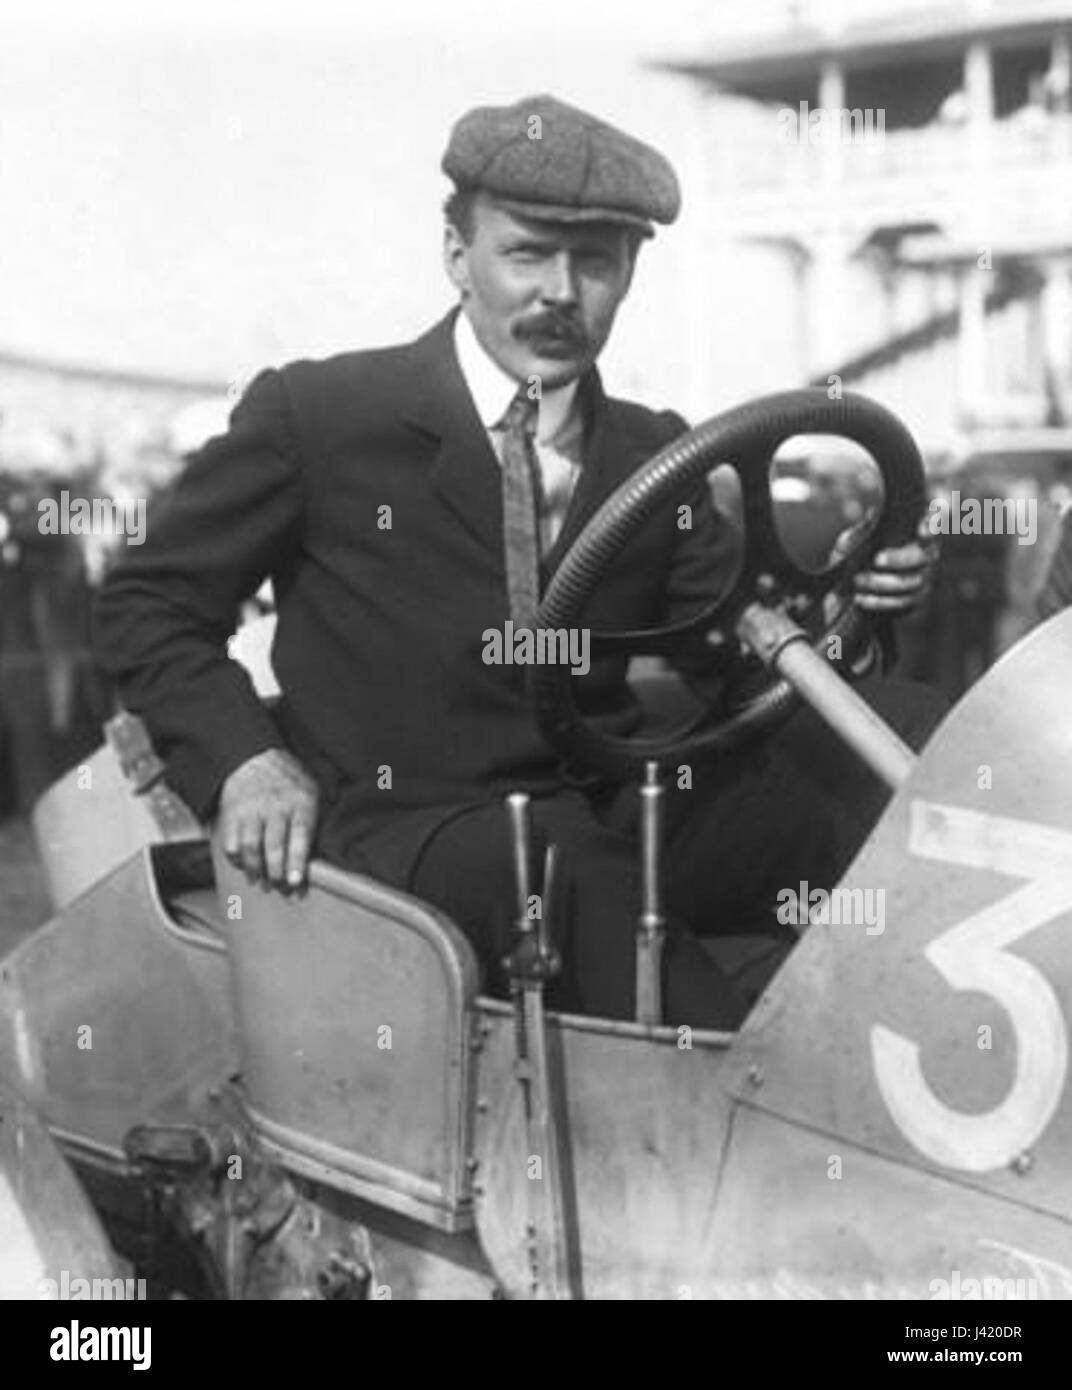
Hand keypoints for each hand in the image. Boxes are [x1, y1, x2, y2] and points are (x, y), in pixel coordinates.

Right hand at [218, 748, 318, 888]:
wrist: (255, 759)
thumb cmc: (289, 782)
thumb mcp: (311, 792)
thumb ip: (313, 821)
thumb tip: (318, 858)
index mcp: (301, 802)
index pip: (300, 836)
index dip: (297, 861)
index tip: (295, 882)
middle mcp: (276, 806)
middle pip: (274, 846)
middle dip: (276, 873)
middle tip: (279, 887)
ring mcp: (252, 809)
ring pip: (251, 847)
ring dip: (255, 870)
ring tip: (259, 880)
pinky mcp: (232, 813)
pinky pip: (231, 842)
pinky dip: (236, 859)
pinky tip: (243, 864)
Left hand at [852, 516, 937, 615]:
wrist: (846, 588)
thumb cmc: (854, 555)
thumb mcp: (853, 539)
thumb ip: (864, 529)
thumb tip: (874, 515)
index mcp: (915, 530)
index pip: (933, 521)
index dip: (933, 524)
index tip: (921, 530)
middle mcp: (926, 553)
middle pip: (923, 556)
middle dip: (899, 559)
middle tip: (876, 560)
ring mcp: (924, 577)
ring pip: (911, 582)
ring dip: (882, 582)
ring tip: (857, 580)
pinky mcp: (915, 600)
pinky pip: (901, 603)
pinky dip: (879, 601)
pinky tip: (860, 599)